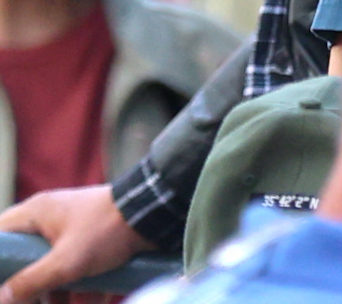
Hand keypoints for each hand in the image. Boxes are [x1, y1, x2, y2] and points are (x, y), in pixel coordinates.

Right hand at [0, 186, 151, 302]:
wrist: (159, 213)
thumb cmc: (108, 229)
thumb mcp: (66, 261)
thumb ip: (32, 282)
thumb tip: (3, 297)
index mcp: (36, 214)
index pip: (1, 234)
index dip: (0, 259)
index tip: (3, 284)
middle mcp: (52, 220)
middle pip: (27, 259)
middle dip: (31, 287)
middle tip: (31, 302)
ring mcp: (76, 231)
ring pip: (57, 268)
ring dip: (59, 294)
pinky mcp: (98, 242)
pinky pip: (82, 269)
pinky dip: (85, 289)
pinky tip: (92, 303)